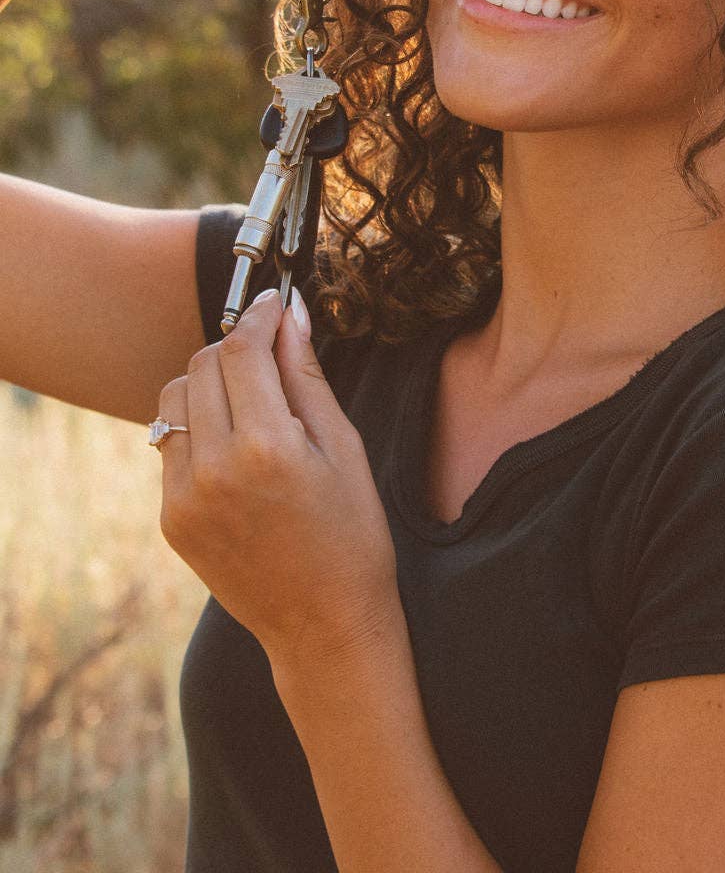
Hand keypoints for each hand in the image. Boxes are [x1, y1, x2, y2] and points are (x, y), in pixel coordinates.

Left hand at [156, 288, 399, 666]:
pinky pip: (169, 443)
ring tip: (250, 399)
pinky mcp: (170, 518)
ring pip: (175, 397)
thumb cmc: (351, 533)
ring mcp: (184, 497)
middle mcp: (215, 470)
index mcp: (267, 448)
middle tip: (269, 352)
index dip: (258, 317)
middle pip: (203, 365)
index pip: (242, 351)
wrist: (324, 624)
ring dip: (209, 382)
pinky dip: (198, 427)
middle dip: (235, 347)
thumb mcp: (344, 446)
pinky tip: (235, 446)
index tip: (273, 303)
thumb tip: (290, 313)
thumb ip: (307, 375)